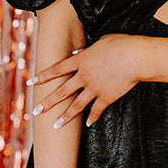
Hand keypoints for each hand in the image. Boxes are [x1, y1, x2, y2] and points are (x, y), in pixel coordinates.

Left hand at [28, 33, 144, 127]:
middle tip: (36, 111)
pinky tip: (88, 124)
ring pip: (76, 105)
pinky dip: (92, 117)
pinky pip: (97, 110)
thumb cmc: (122, 44)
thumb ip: (88, 48)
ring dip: (65, 117)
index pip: (57, 69)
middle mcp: (84, 76)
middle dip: (47, 102)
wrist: (136, 57)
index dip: (43, 76)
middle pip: (62, 91)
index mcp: (81, 60)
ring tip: (55, 126)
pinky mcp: (107, 97)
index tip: (31, 82)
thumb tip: (77, 52)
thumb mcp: (102, 41)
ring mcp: (95, 88)